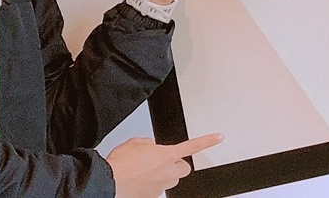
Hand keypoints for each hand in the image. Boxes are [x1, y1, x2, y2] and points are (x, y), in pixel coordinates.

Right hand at [106, 133, 221, 197]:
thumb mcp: (137, 142)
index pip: (193, 146)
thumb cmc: (122, 163)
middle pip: (183, 169)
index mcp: (167, 154)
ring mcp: (160, 187)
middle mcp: (167, 172)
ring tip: (145, 172)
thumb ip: (151, 144)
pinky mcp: (151, 197)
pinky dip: (150, 185)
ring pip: (169, 180)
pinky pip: (156, 189)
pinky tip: (139, 180)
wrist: (110, 181)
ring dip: (163, 176)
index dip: (208, 141)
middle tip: (164, 161)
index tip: (218, 138)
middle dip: (177, 165)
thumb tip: (151, 149)